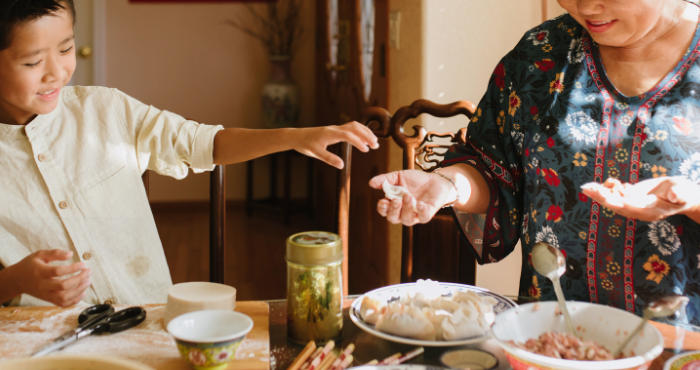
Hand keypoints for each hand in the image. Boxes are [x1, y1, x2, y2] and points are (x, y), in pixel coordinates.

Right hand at [7, 249, 91, 307]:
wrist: (17, 280)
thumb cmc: (30, 265)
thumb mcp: (40, 255)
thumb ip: (55, 253)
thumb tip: (70, 253)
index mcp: (40, 272)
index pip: (58, 272)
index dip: (72, 268)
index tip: (83, 264)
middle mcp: (42, 285)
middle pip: (63, 286)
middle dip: (79, 279)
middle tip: (89, 271)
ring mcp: (45, 294)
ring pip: (64, 297)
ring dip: (79, 290)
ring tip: (88, 281)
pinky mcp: (48, 300)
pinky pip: (62, 304)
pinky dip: (74, 301)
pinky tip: (82, 293)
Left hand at [291, 122, 378, 168]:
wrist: (297, 136)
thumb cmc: (305, 144)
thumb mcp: (315, 153)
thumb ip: (329, 158)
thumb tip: (342, 165)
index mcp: (330, 133)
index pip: (348, 135)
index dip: (358, 141)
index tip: (366, 150)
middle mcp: (334, 128)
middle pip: (355, 128)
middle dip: (367, 135)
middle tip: (376, 146)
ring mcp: (336, 128)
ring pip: (354, 126)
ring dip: (365, 132)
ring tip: (374, 142)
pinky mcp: (336, 129)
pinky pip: (351, 127)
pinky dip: (360, 131)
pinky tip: (365, 138)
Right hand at [369, 170, 454, 225]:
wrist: (435, 179)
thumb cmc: (416, 180)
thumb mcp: (399, 176)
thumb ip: (385, 180)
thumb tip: (371, 183)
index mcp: (394, 204)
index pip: (384, 211)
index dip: (382, 208)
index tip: (382, 201)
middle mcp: (403, 212)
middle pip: (393, 219)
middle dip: (393, 211)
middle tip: (396, 200)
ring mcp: (415, 215)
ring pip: (407, 220)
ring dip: (406, 209)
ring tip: (408, 196)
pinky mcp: (428, 214)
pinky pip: (423, 218)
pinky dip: (421, 212)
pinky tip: (420, 203)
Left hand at [581, 176, 699, 221]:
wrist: (682, 193)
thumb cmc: (684, 195)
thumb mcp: (684, 194)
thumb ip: (678, 195)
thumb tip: (673, 194)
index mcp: (649, 212)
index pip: (629, 208)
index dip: (616, 202)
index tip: (605, 197)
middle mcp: (638, 209)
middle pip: (616, 204)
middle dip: (601, 197)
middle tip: (588, 189)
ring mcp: (634, 202)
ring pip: (613, 199)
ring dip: (601, 192)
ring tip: (589, 185)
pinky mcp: (632, 195)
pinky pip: (617, 193)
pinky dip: (610, 187)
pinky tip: (608, 180)